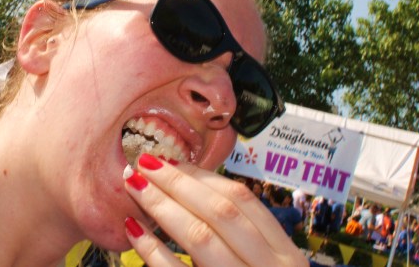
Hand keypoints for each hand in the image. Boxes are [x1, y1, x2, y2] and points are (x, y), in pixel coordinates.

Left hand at [123, 154, 307, 265]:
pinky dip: (154, 253)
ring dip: (163, 207)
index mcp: (285, 257)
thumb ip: (244, 241)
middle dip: (178, 183)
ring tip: (133, 187)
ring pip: (201, 238)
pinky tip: (134, 235)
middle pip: (221, 211)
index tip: (172, 162)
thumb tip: (194, 194)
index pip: (243, 201)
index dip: (204, 177)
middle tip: (142, 163)